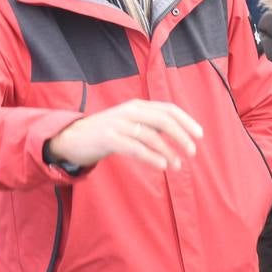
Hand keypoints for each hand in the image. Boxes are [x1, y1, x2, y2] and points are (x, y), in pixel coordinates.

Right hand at [46, 99, 203, 171]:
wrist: (71, 138)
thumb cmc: (107, 133)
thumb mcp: (131, 124)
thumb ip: (151, 125)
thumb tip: (179, 134)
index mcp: (138, 106)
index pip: (168, 109)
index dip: (186, 121)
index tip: (200, 135)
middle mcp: (129, 111)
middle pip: (163, 120)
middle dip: (182, 135)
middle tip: (193, 151)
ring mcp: (118, 124)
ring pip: (151, 136)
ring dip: (168, 151)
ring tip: (177, 165)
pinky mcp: (108, 138)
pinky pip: (136, 148)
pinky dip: (152, 157)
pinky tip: (163, 165)